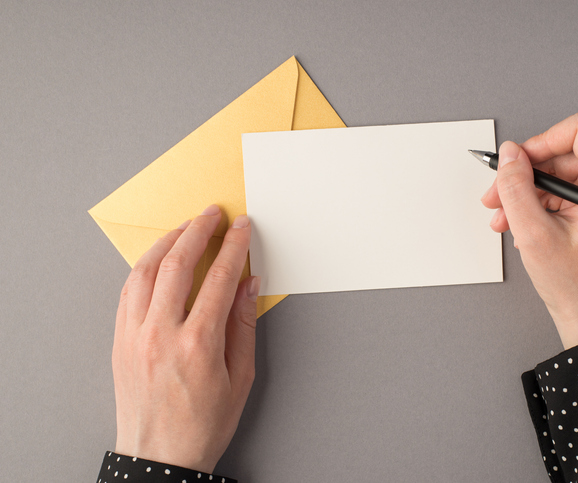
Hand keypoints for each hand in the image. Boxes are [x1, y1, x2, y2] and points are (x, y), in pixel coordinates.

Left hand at [112, 204, 258, 472]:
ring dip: (167, 242)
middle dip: (198, 230)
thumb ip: (243, 325)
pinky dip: (144, 267)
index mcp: (198, 343)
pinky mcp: (120, 340)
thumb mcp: (240, 378)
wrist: (159, 456)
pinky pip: (128, 290)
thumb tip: (249, 284)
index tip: (242, 227)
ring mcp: (135, 335)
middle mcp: (161, 333)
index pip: (220, 277)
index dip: (234, 246)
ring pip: (146, 271)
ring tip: (184, 228)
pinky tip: (158, 259)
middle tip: (212, 214)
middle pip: (178, 263)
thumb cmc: (203, 424)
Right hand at [482, 112, 577, 348]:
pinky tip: (517, 224)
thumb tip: (510, 154)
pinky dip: (534, 204)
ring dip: (523, 193)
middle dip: (524, 174)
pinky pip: (559, 190)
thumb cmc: (576, 284)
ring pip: (555, 173)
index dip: (542, 141)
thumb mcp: (534, 233)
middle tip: (496, 196)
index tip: (518, 163)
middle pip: (562, 153)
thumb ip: (516, 188)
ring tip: (502, 217)